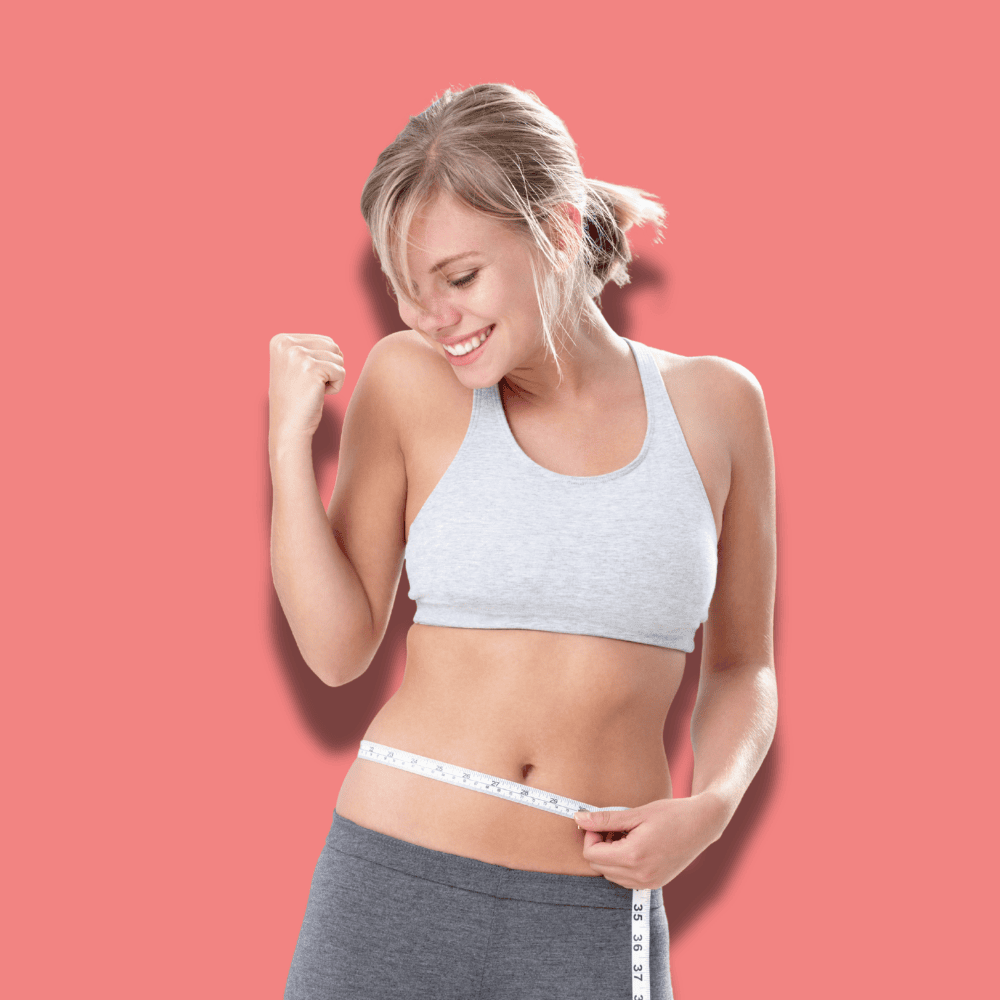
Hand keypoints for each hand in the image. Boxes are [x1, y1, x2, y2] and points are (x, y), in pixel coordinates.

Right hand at [269, 333, 345, 441]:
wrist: (288, 427)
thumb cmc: (296, 400)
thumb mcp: (295, 367)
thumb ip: (308, 350)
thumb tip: (336, 346)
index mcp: (280, 340)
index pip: (323, 340)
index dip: (322, 363)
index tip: (303, 378)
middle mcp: (286, 344)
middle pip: (333, 346)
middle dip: (330, 368)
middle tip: (311, 385)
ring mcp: (298, 355)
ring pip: (339, 358)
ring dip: (332, 378)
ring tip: (314, 390)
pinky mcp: (312, 368)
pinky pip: (341, 372)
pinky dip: (336, 386)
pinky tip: (320, 395)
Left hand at [575, 794, 725, 890]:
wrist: (702, 825)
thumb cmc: (671, 814)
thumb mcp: (636, 813)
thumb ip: (605, 819)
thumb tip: (578, 817)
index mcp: (633, 857)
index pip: (592, 854)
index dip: (590, 835)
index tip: (600, 822)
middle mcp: (639, 876)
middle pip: (598, 866)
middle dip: (598, 846)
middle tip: (612, 827)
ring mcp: (648, 883)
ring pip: (610, 875)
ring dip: (609, 856)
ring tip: (625, 835)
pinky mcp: (654, 884)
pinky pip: (625, 879)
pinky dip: (621, 864)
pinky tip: (633, 846)